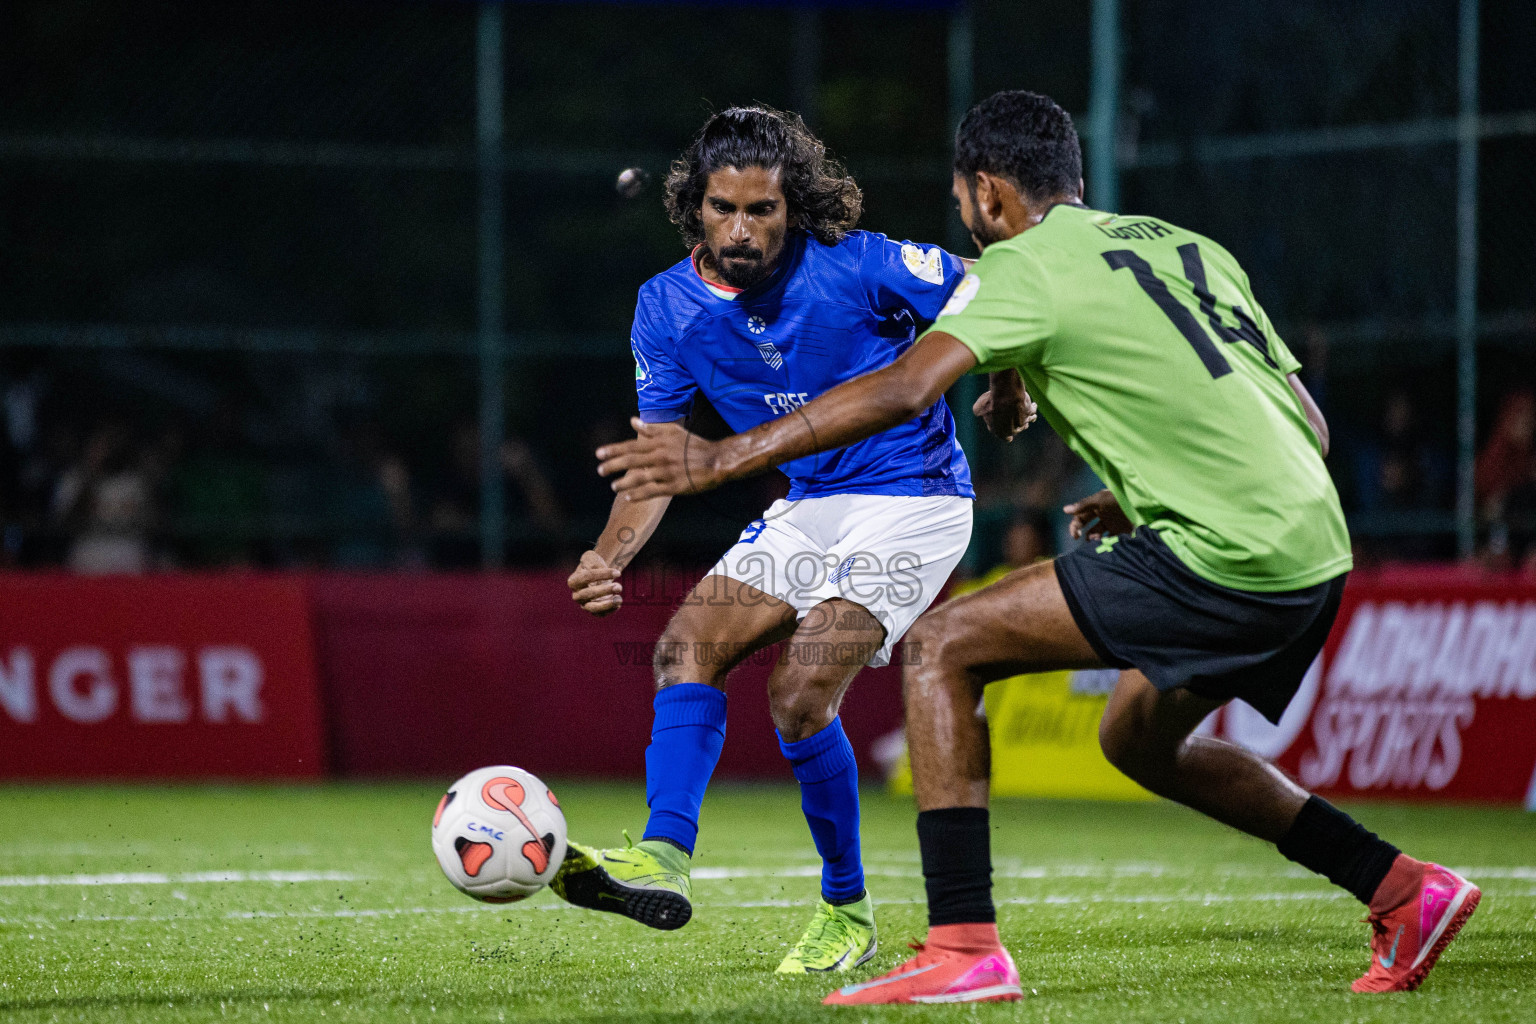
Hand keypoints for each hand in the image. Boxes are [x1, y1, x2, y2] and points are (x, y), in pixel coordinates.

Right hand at [568, 549, 622, 616]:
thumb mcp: (590, 557)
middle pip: (588, 594)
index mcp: (573, 581)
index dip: (602, 574)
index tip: (618, 572)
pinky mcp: (594, 611)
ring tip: (619, 599)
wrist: (599, 576)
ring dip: (606, 605)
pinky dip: (610, 611)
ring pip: (592, 608)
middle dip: (605, 590)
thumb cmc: (594, 566)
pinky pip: (600, 614)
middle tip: (618, 586)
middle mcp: (577, 595)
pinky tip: (618, 604)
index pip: (586, 577)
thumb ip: (589, 559)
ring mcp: (584, 604)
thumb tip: (592, 566)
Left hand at [596, 418, 724, 499]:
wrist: (716, 460)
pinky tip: (629, 497)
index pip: (631, 446)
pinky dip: (640, 494)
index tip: (599, 453)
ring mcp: (667, 472)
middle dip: (613, 465)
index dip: (614, 450)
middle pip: (632, 461)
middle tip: (600, 470)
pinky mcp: (675, 486)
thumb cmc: (694, 445)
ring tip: (613, 486)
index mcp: (659, 443)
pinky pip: (653, 491)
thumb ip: (652, 428)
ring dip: (624, 482)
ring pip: (640, 478)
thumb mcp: (673, 432)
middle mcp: (661, 456)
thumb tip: (633, 421)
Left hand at [971, 384, 1037, 441]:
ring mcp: (1023, 421)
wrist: (1006, 394)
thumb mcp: (979, 407)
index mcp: (1000, 432)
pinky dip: (1033, 408)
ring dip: (1026, 417)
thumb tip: (979, 412)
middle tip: (1015, 417)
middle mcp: (1013, 430)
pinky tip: (1033, 404)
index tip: (1007, 430)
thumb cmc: (991, 402)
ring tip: (1027, 411)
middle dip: (1016, 423)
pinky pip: (1033, 412)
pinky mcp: (1030, 412)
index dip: (1004, 431)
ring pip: (1026, 421)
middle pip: (1016, 428)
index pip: (1004, 436)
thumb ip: (979, 411)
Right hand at [1064, 489, 1133, 541]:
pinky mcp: (1121, 533)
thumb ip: (1082, 505)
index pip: (1081, 517)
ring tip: (1097, 540)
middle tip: (1085, 540)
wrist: (1141, 507)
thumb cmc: (1119, 500)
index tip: (1075, 535)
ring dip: (1094, 539)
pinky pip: (1110, 540)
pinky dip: (1105, 543)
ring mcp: (1112, 525)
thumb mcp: (1099, 499)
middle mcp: (1103, 516)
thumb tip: (1064, 510)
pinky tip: (1106, 544)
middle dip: (1084, 534)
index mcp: (1096, 507)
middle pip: (1088, 527)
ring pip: (1098, 535)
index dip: (1075, 526)